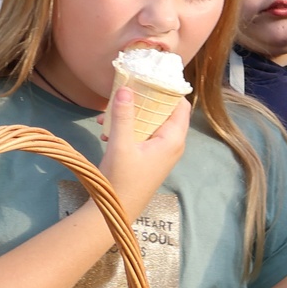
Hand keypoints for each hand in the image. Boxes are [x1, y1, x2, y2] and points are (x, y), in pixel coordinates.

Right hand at [98, 83, 189, 218]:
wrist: (117, 209)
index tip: (149, 78)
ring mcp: (161, 152)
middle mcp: (172, 144)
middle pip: (163, 112)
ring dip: (130, 117)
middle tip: (123, 93)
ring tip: (106, 116)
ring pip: (149, 124)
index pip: (180, 106)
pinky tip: (106, 132)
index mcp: (173, 139)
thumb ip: (124, 116)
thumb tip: (127, 88)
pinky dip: (127, 130)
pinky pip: (142, 135)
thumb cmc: (123, 178)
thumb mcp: (121, 144)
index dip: (168, 91)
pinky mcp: (150, 158)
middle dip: (142, 102)